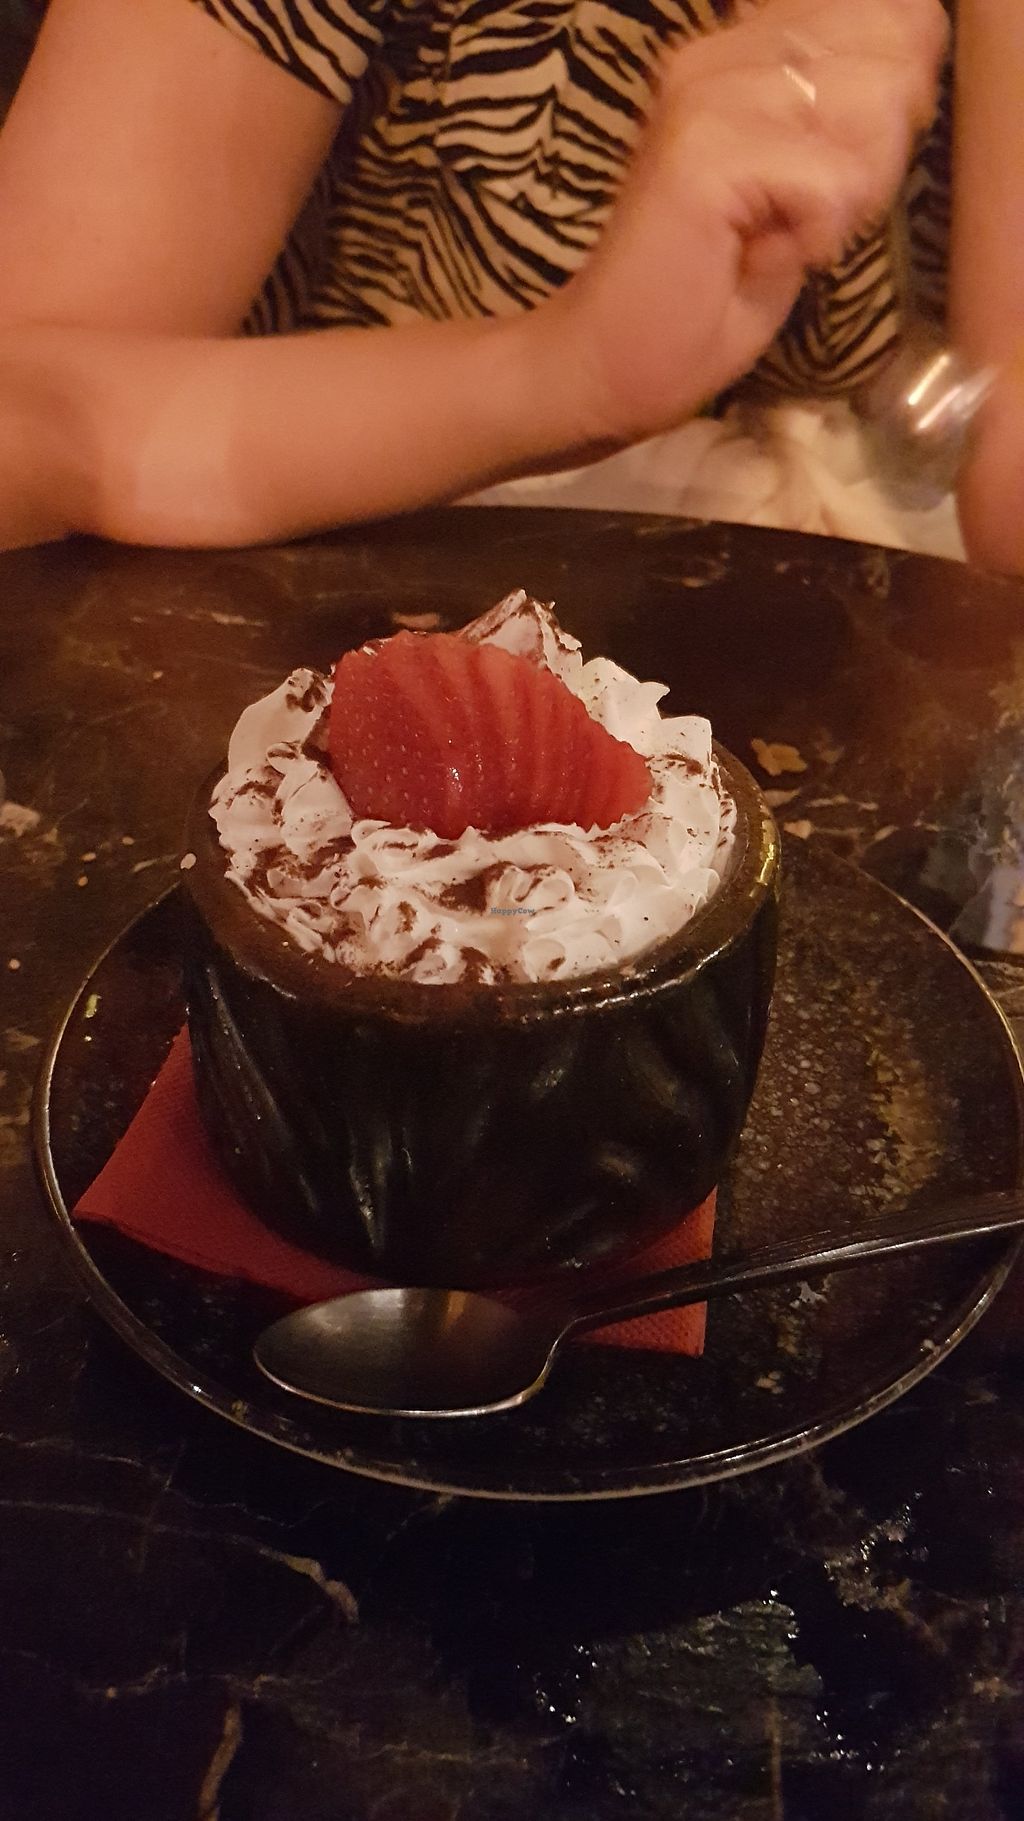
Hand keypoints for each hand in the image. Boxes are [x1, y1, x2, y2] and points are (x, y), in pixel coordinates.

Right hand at [540, 0, 948, 445]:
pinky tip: (765, 258)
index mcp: (739, 52)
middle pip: (892, 55)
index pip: (884, 17)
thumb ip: (848, 126)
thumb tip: (913, 81)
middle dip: (878, 154)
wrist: (607, 368)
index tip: (836, 176)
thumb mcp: (799, 198)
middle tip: (808, 219)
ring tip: (783, 239)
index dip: (896, 97)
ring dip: (848, 197)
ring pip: (872, 108)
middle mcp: (718, 53)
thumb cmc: (701, 302)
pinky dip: (819, 235)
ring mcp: (705, 95)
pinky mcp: (702, 151)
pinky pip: (835, 179)